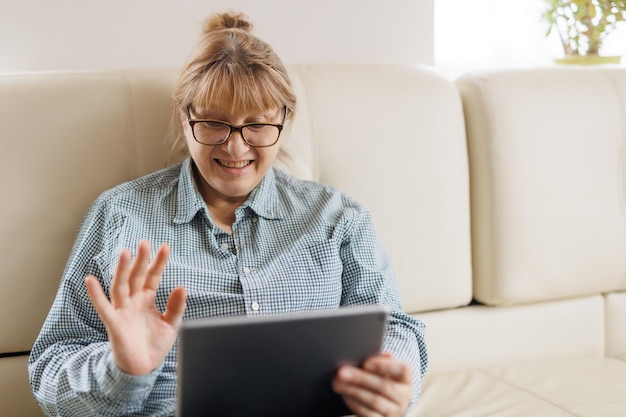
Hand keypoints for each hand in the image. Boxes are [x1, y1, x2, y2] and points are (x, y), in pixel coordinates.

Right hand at [85, 240, 186, 375]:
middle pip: (136, 276)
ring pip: (121, 286)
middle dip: (140, 260)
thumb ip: (176, 306)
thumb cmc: (154, 344)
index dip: (158, 262)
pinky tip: (90, 280)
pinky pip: (103, 307)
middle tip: (144, 242)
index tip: (165, 246)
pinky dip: (96, 294)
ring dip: (121, 270)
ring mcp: (122, 310)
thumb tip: (182, 286)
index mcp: (147, 299)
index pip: (153, 276)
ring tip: (124, 253)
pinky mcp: (114, 323)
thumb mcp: (171, 324)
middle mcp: (134, 301)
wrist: (143, 368)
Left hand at [333, 353, 412, 416]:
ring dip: (353, 391)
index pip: (402, 369)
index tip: (365, 363)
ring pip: (374, 401)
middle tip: (341, 372)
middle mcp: (403, 397)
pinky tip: (344, 396)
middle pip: (384, 386)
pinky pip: (368, 415)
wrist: (386, 403)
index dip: (384, 366)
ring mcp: (394, 411)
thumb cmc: (381, 379)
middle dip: (360, 378)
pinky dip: (354, 405)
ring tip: (337, 383)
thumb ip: (377, 361)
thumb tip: (365, 356)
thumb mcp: (383, 370)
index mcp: (405, 379)